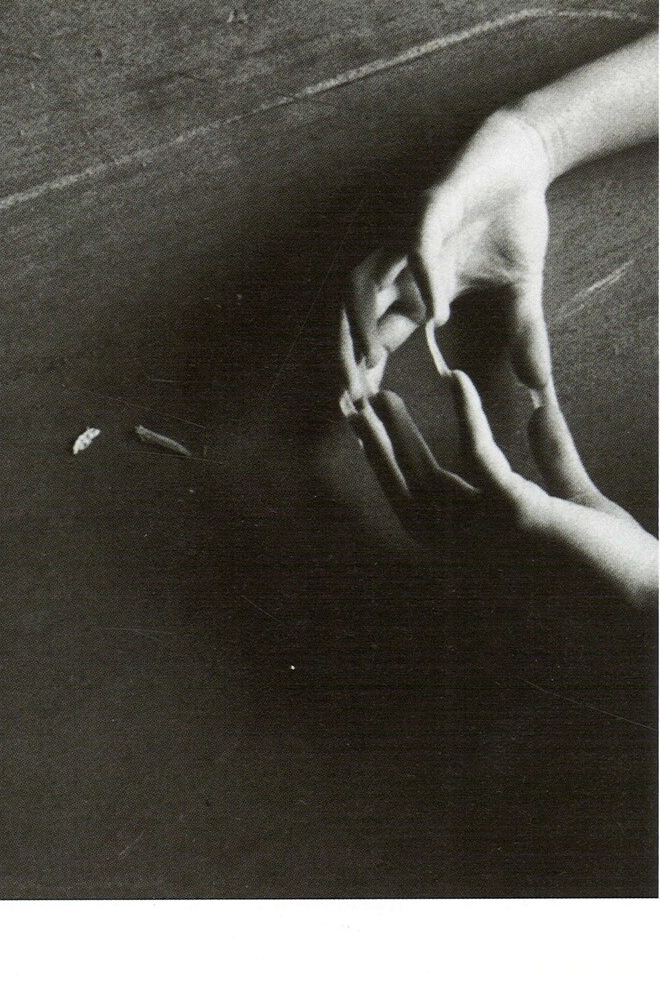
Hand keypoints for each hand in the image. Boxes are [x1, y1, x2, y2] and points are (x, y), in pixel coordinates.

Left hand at [341, 107, 554, 401]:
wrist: (521, 160)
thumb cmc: (509, 219)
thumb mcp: (522, 289)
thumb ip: (523, 334)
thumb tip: (539, 384)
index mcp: (416, 286)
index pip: (379, 333)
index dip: (365, 369)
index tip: (358, 410)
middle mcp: (401, 263)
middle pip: (356, 312)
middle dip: (349, 353)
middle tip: (351, 397)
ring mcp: (408, 233)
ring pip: (367, 277)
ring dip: (364, 317)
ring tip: (374, 358)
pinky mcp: (430, 204)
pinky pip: (416, 242)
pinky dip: (420, 274)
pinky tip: (434, 308)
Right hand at [349, 370, 657, 619]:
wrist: (653, 606)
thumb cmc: (623, 566)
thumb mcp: (578, 500)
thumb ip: (553, 456)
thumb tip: (538, 409)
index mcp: (485, 549)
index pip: (425, 503)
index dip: (394, 464)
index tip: (377, 426)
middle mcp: (476, 549)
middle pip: (409, 493)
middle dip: (379, 448)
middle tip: (355, 405)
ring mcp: (493, 535)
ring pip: (426, 478)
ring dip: (398, 433)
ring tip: (381, 394)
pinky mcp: (519, 514)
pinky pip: (479, 455)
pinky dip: (467, 414)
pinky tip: (457, 378)